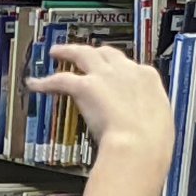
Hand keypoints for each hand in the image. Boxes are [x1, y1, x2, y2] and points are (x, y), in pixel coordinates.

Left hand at [25, 43, 172, 167]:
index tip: (117, 75)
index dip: (121, 71)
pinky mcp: (85, 86)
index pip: (132, 68)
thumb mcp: (160, 122)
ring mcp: (104, 76)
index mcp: (148, 79)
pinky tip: (35, 84)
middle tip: (86, 54)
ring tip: (57, 52)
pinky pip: (60, 80)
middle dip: (95, 52)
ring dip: (68, 51)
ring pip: (82, 54)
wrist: (140, 144)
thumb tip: (146, 124)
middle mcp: (126, 71)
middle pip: (106, 53)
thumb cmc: (154, 142)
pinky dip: (45, 82)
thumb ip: (149, 116)